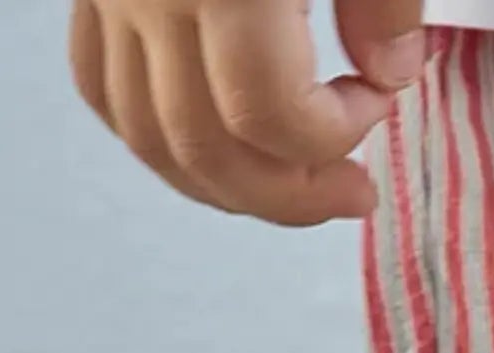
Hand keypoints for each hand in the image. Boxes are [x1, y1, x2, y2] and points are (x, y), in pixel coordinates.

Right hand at [70, 0, 423, 225]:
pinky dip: (163, 136)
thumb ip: (384, 0)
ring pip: (148, 136)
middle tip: (355, 189)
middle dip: (291, 193)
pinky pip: (103, 86)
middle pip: (205, 147)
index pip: (268, 113)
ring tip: (298, 177)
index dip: (336, 136)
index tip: (378, 100)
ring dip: (230, 184)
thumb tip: (390, 72)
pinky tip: (226, 137)